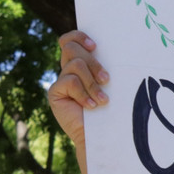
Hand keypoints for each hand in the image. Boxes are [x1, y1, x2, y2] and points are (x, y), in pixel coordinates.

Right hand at [47, 30, 108, 157]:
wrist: (103, 136)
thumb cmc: (113, 110)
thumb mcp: (112, 85)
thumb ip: (107, 67)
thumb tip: (118, 48)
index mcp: (82, 64)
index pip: (71, 40)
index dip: (79, 37)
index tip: (95, 47)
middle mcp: (69, 70)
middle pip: (72, 48)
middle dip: (93, 63)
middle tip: (107, 80)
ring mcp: (61, 81)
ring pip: (74, 65)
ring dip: (92, 83)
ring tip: (103, 100)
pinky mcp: (55, 93)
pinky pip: (69, 81)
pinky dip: (84, 93)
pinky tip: (91, 106)